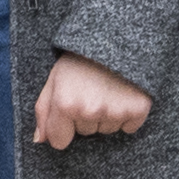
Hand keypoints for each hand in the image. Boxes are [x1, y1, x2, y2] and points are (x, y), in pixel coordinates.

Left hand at [31, 50, 150, 149]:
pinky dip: (128, 115)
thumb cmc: (80, 58)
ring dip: (106, 116)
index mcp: (64, 103)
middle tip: (90, 90)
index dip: (63, 127)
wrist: (117, 36)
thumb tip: (39, 140)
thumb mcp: (54, 78)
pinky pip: (129, 128)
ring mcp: (115, 111)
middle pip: (85, 133)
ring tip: (107, 89)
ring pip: (106, 131)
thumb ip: (44, 111)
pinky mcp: (138, 109)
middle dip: (85, 116)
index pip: (59, 141)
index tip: (69, 109)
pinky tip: (123, 95)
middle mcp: (89, 110)